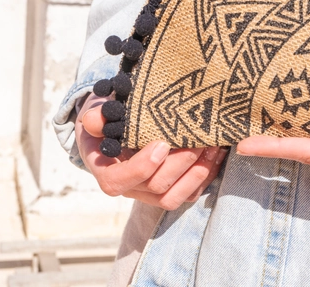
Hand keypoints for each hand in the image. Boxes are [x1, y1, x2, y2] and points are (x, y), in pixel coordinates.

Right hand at [76, 93, 227, 209]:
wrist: (122, 126)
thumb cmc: (111, 118)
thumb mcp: (101, 112)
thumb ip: (98, 116)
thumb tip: (93, 120)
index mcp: (106, 170)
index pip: (116, 181)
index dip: (140, 167)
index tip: (161, 144)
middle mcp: (128, 187)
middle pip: (154, 187)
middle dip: (179, 163)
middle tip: (197, 139)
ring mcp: (149, 192)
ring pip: (173, 197)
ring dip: (196, 173)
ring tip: (210, 147)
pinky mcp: (169, 191)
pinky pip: (188, 194)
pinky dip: (205, 176)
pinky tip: (216, 154)